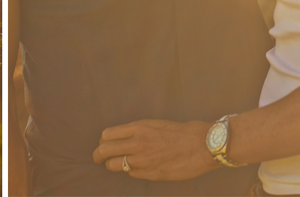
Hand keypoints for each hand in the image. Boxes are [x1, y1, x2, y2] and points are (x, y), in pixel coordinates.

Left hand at [92, 119, 217, 180]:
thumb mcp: (154, 125)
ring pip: (115, 165)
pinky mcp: (151, 174)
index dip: (102, 141)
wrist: (202, 145)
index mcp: (137, 128)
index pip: (107, 135)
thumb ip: (137, 132)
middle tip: (97, 158)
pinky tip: (138, 168)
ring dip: (113, 165)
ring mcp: (143, 161)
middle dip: (98, 156)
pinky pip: (132, 174)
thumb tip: (122, 140)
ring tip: (114, 165)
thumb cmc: (180, 132)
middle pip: (105, 151)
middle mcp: (137, 144)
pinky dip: (132, 171)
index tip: (102, 144)